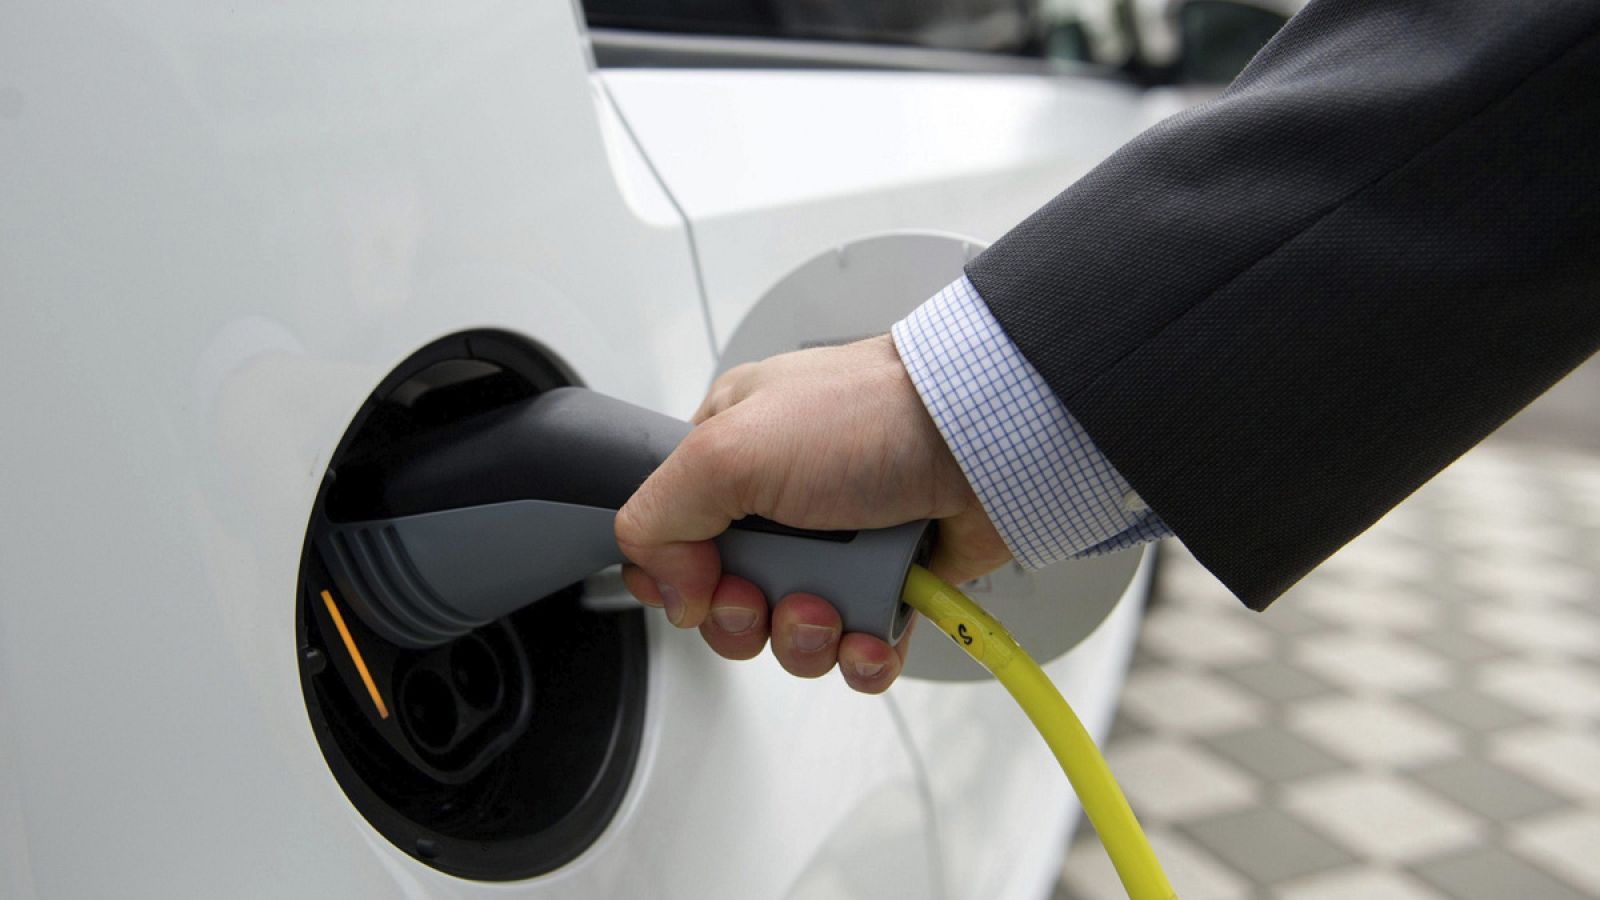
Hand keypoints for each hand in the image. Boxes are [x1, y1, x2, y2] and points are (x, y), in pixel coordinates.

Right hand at [615, 334, 1011, 692]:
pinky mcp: (889, 583)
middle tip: (769, 594)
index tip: (701, 583)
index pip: (671, 536)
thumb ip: (662, 514)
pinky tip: (871, 636)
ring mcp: (837, 545)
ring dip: (805, 639)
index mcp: (730, 454)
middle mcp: (778, 502)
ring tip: (831, 608)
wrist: (978, 439)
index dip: (678, 577)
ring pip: (789, 635)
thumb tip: (665, 585)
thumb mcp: (730, 448)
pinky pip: (855, 651)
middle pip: (725, 600)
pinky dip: (861, 656)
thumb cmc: (868, 418)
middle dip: (745, 617)